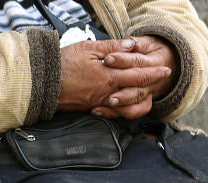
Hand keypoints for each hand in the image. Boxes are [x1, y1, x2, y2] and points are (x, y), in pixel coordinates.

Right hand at [58, 38, 174, 119]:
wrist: (42, 84)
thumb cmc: (63, 64)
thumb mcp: (88, 48)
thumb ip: (113, 47)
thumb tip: (132, 45)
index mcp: (110, 76)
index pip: (140, 74)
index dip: (154, 72)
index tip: (165, 69)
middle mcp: (107, 92)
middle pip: (138, 91)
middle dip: (153, 84)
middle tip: (162, 79)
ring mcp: (99, 102)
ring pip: (128, 106)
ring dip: (140, 100)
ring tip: (147, 93)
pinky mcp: (90, 108)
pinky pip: (113, 112)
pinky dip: (123, 109)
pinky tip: (126, 103)